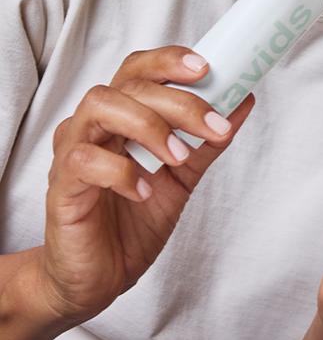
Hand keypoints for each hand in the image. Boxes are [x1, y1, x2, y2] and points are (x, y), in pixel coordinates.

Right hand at [35, 47, 252, 329]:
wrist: (99, 279)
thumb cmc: (134, 221)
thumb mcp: (183, 177)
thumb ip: (208, 140)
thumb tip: (244, 99)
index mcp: (121, 116)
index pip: (139, 68)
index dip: (169, 60)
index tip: (207, 68)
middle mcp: (93, 126)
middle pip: (129, 85)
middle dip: (178, 100)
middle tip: (213, 126)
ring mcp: (71, 153)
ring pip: (101, 107)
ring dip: (149, 126)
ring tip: (178, 158)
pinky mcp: (61, 189)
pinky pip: (84, 160)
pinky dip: (122, 171)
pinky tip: (145, 191)